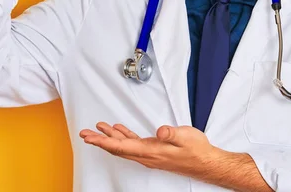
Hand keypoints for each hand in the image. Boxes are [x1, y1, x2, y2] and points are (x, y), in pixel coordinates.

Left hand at [79, 122, 218, 175]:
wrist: (205, 162)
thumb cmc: (196, 150)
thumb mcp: (185, 137)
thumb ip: (171, 134)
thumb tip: (160, 131)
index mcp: (150, 151)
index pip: (121, 146)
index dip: (103, 141)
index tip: (90, 137)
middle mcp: (146, 155)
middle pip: (117, 148)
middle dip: (100, 140)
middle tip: (85, 134)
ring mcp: (149, 154)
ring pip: (123, 146)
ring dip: (109, 137)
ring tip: (98, 129)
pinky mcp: (154, 151)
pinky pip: (132, 144)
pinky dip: (123, 136)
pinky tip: (120, 130)